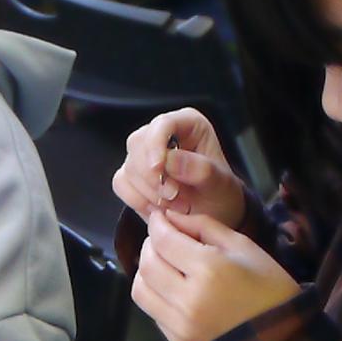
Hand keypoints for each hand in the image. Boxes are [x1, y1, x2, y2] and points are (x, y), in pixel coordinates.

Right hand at [112, 108, 245, 226]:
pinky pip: (121, 183)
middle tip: (176, 197)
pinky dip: (138, 200)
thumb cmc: (219, 194)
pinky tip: (159, 208)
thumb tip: (170, 161)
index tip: (159, 169)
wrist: (211, 217)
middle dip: (154, 177)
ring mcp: (143, 153)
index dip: (156, 144)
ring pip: (129, 166)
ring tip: (176, 205)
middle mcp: (162, 133)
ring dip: (150, 193)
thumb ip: (200, 170)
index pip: (163, 123)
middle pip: (139, 144)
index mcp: (188, 124)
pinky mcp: (131, 173)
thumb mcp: (220, 185)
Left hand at [131, 208, 298, 340]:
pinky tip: (175, 289)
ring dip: (147, 272)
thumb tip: (170, 218)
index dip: (158, 224)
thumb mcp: (243, 246)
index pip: (164, 240)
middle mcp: (188, 299)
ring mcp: (180, 325)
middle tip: (163, 239)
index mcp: (209, 269)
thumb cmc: (269, 288)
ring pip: (141, 290)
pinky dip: (157, 295)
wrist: (282, 339)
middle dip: (150, 245)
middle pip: (147, 264)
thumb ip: (204, 226)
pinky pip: (153, 312)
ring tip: (165, 265)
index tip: (160, 218)